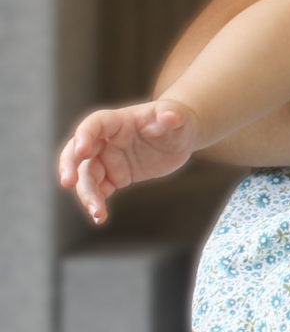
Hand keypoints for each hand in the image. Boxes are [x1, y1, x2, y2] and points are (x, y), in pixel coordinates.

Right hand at [57, 99, 201, 222]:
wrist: (181, 137)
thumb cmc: (177, 120)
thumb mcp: (179, 116)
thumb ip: (173, 114)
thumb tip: (170, 115)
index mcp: (118, 121)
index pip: (95, 124)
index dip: (84, 134)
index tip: (81, 150)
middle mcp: (107, 140)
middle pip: (78, 151)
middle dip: (70, 165)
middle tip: (67, 181)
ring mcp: (109, 159)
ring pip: (87, 176)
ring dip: (87, 193)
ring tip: (96, 212)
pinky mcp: (115, 176)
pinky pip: (100, 190)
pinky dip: (97, 202)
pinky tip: (100, 217)